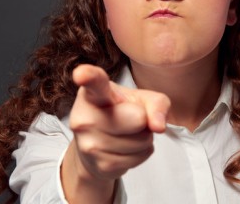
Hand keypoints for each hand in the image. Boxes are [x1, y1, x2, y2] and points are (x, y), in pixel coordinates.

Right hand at [69, 64, 170, 181]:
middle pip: (137, 118)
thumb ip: (156, 103)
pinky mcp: (100, 165)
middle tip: (131, 117)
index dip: (87, 76)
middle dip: (143, 119)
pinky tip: (126, 148)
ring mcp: (89, 143)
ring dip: (144, 138)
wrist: (97, 146)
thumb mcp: (140, 99)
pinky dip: (141, 153)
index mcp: (93, 93)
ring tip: (127, 133)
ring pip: (141, 141)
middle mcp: (84, 116)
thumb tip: (158, 126)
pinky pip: (140, 158)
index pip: (92, 83)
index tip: (81, 74)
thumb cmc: (121, 112)